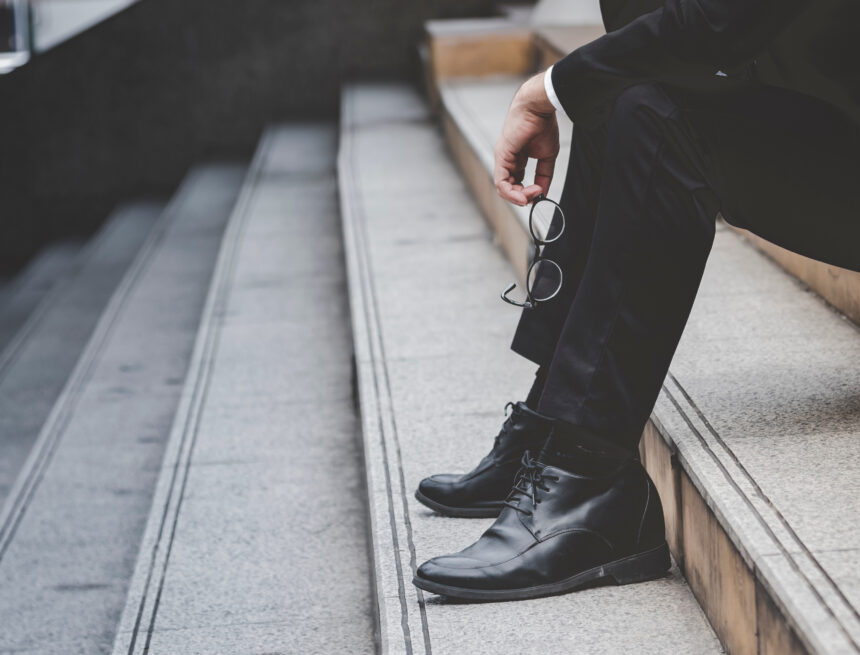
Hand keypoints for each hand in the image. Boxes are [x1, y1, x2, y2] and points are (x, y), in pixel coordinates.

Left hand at [493, 72, 559, 205]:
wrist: (538, 108)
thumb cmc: (542, 125)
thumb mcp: (547, 156)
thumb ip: (544, 175)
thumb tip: (543, 192)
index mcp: (517, 159)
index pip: (516, 183)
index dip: (527, 193)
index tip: (540, 194)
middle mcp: (507, 160)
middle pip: (508, 188)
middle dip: (522, 197)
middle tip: (536, 195)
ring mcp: (502, 158)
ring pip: (503, 188)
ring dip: (518, 197)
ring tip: (532, 194)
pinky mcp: (501, 156)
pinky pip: (501, 182)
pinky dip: (511, 192)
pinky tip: (524, 195)